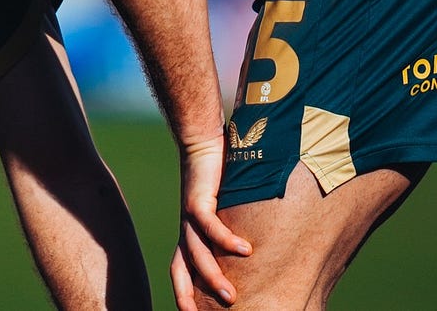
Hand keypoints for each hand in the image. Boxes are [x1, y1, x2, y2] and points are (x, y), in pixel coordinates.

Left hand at [170, 134, 251, 309]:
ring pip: (197, 254)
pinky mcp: (196, 199)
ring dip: (214, 277)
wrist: (201, 142)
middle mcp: (186, 229)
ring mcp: (189, 216)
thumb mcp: (224, 209)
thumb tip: (254, 249)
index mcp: (189, 234)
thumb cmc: (217, 177)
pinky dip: (227, 240)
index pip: (181, 272)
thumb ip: (231, 229)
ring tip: (232, 297)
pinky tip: (246, 251)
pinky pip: (210, 225)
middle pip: (184, 270)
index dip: (185, 294)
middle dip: (195, 297)